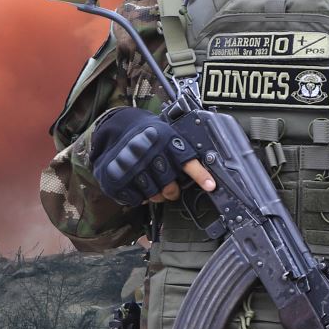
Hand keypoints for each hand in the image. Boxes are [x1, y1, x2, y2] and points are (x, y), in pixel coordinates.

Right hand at [90, 108, 214, 204]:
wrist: (117, 129)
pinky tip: (139, 184)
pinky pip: (137, 199)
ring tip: (153, 183)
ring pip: (154, 195)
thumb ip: (183, 151)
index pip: (187, 161)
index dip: (200, 175)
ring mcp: (132, 168)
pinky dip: (140, 196)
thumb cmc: (148, 135)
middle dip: (173, 191)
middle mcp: (149, 154)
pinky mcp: (118, 180)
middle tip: (172, 189)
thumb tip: (207, 171)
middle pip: (170, 187)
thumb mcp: (167, 134)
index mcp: (165, 141)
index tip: (211, 186)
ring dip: (157, 194)